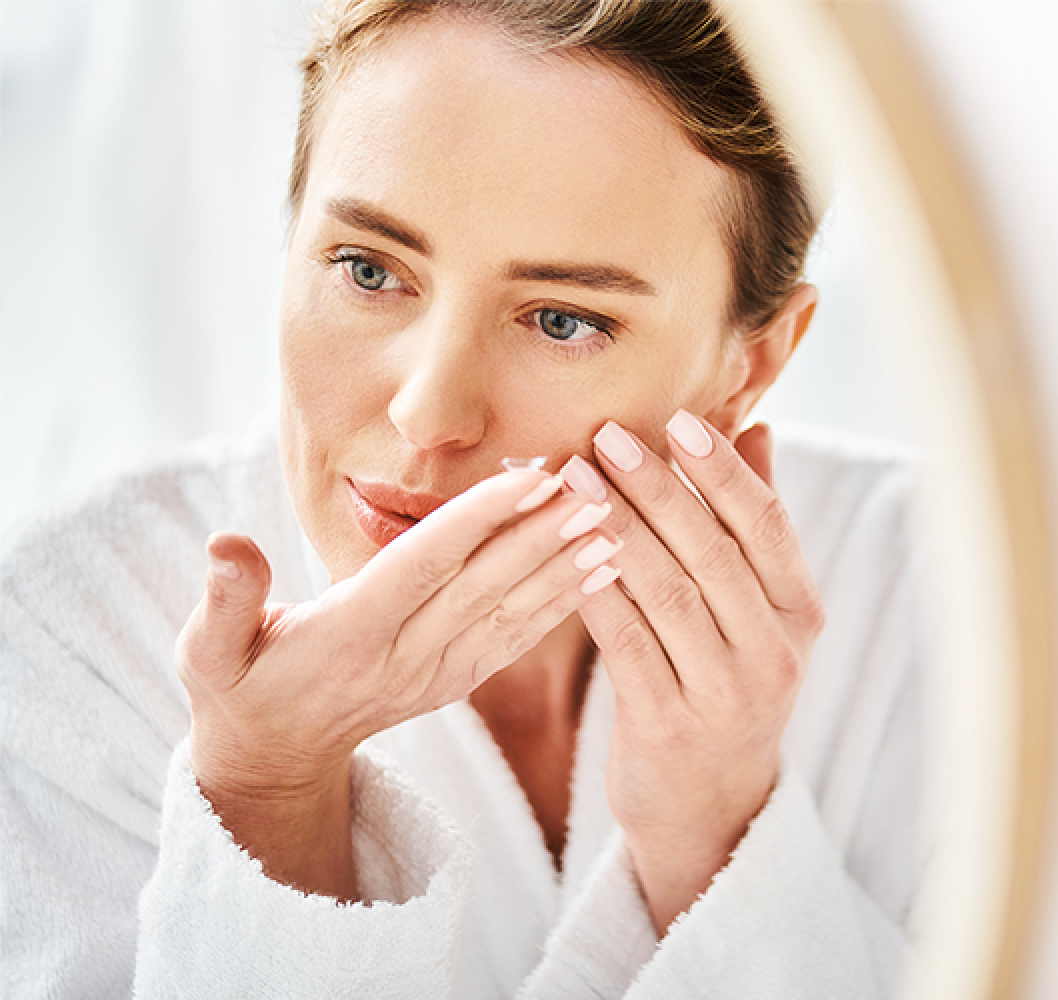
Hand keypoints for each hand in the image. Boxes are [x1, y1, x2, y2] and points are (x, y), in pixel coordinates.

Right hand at [175, 466, 621, 897]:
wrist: (276, 755)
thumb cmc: (241, 684)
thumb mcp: (208, 650)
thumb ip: (223, 600)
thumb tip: (226, 545)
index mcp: (353, 633)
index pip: (427, 566)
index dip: (480, 521)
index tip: (530, 478)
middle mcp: (407, 655)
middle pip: (486, 586)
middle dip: (544, 536)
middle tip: (597, 489)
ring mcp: (439, 672)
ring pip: (513, 611)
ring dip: (566, 567)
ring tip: (616, 522)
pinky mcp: (459, 679)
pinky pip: (517, 638)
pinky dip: (561, 602)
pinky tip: (600, 569)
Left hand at [566, 413, 825, 932]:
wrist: (712, 806)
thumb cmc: (727, 683)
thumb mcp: (760, 612)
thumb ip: (754, 524)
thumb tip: (757, 428)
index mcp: (799, 614)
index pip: (767, 526)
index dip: (724, 471)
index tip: (680, 419)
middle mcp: (772, 652)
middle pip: (712, 552)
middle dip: (659, 487)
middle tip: (609, 434)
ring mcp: (723, 693)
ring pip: (667, 592)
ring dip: (618, 527)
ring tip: (576, 477)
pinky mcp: (668, 726)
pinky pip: (626, 644)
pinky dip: (597, 591)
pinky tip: (567, 549)